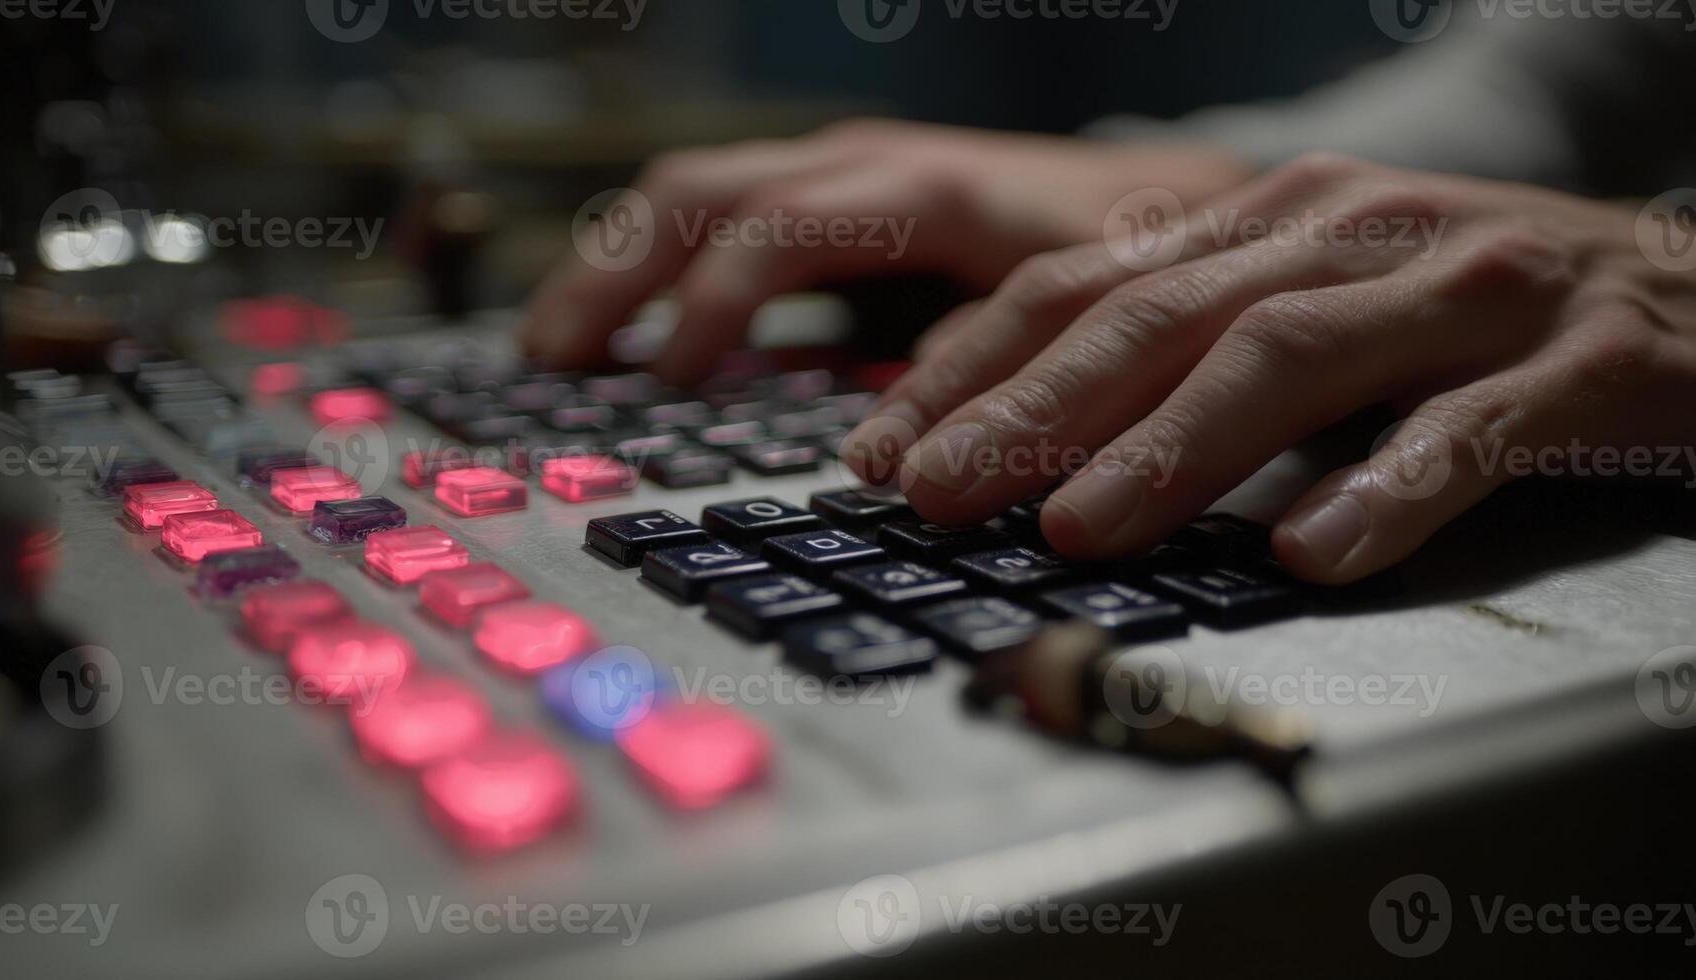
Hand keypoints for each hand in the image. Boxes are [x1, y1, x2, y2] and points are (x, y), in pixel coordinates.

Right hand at [521, 119, 1251, 384]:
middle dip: (615, 274)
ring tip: (556, 350)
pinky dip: (660, 264)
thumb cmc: (1131, 257)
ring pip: (693, 190)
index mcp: (918, 188)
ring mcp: (844, 172)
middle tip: (550, 366)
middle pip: (698, 191)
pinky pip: (722, 210)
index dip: (710, 302)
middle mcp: (866, 162)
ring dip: (617, 264)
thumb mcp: (1079, 312)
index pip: (774, 227)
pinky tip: (636, 331)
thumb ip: (990, 364)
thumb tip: (893, 440)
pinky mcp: (838, 198)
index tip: (666, 387)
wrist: (1171, 197)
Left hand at [844, 154, 1695, 583]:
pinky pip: (1476, 428)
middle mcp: (1354, 230)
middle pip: (1163, 314)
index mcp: (1274, 218)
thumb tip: (1036, 434)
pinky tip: (1316, 549)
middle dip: (1032, 406)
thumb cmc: (1485, 317)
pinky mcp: (1592, 358)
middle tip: (931, 491)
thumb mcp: (1322, 303)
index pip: (1086, 282)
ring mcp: (1474, 286)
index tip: (878, 450)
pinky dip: (1389, 485)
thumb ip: (1195, 348)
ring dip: (1173, 446)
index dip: (974, 365)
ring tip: (1077, 527)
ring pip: (1294, 355)